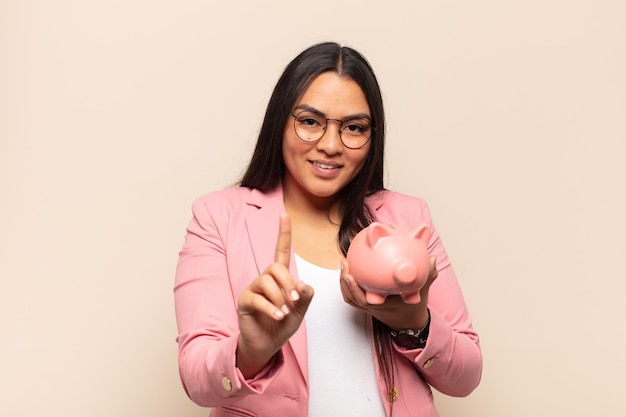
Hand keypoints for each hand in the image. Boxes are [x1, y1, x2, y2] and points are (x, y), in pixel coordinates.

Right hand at [236, 213, 313, 377]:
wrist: (266, 346)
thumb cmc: (282, 325)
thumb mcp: (300, 311)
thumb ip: (305, 297)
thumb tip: (303, 284)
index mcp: (279, 278)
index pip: (281, 250)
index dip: (283, 233)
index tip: (284, 214)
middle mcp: (265, 279)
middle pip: (275, 267)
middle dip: (288, 283)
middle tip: (294, 300)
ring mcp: (253, 289)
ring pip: (266, 281)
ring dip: (279, 297)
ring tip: (284, 313)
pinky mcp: (245, 301)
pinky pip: (257, 298)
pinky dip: (270, 308)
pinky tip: (277, 316)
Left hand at [339, 256, 437, 329]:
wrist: (410, 323)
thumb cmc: (414, 306)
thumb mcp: (422, 291)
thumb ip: (428, 275)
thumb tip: (432, 258)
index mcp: (383, 305)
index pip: (364, 299)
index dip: (353, 288)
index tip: (350, 275)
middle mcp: (373, 307)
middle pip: (352, 297)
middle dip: (345, 281)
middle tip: (344, 263)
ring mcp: (369, 308)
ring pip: (350, 297)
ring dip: (344, 283)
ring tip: (344, 264)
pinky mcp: (368, 305)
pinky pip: (354, 297)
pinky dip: (349, 286)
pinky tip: (350, 270)